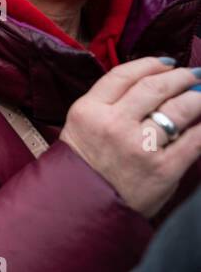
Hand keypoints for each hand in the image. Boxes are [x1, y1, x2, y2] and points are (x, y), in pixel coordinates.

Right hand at [59, 57, 200, 217]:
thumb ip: (109, 103)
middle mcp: (113, 125)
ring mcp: (140, 147)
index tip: (167, 63)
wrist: (84, 208)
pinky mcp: (163, 169)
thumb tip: (153, 83)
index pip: (124, 75)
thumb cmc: (85, 166)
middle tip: (192, 75)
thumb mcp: (82, 126)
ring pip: (179, 108)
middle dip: (180, 77)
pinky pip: (195, 139)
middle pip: (154, 87)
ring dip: (197, 96)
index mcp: (88, 110)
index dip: (150, 64)